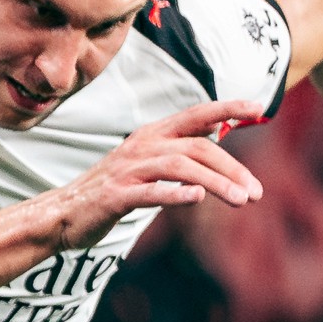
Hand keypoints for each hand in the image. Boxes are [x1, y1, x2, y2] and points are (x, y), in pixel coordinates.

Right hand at [46, 101, 263, 250]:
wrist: (64, 213)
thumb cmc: (113, 189)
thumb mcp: (148, 161)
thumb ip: (180, 146)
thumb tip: (216, 129)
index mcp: (153, 135)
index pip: (196, 115)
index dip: (226, 108)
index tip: (257, 108)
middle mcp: (142, 146)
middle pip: (196, 147)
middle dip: (231, 168)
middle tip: (257, 193)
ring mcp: (128, 170)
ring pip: (179, 168)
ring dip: (215, 182)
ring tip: (241, 200)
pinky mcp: (116, 196)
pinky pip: (149, 192)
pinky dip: (174, 194)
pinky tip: (197, 198)